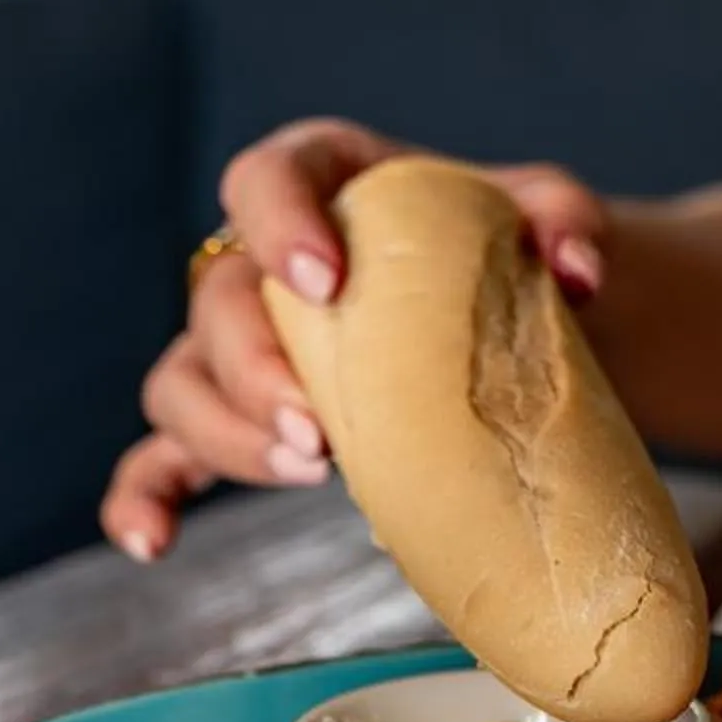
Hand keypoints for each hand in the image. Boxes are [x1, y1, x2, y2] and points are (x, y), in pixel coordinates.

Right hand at [100, 120, 610, 560]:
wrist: (543, 328)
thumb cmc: (525, 256)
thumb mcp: (553, 218)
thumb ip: (567, 221)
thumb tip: (575, 270)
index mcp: (325, 180)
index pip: (267, 178)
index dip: (277, 221)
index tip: (323, 275)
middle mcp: (264, 259)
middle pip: (219, 301)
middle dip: (255, 369)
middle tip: (321, 430)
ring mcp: (247, 345)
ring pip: (184, 382)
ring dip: (227, 432)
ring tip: (310, 472)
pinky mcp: (246, 420)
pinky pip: (164, 458)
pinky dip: (146, 496)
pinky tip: (154, 543)